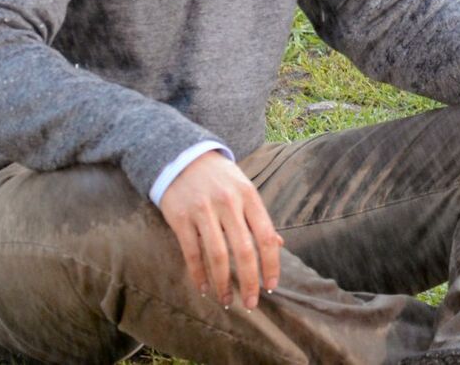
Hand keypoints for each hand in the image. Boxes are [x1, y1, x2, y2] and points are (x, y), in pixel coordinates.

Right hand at [158, 151, 283, 308]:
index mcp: (249, 196)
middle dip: (249, 281)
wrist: (182, 156)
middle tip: (251, 303)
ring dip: (223, 283)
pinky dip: (198, 274)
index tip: (271, 286)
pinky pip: (192, 252)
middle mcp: (228, 203)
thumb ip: (259, 218)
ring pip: (217, 255)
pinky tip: (204, 288)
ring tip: (226, 300)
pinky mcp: (180, 218)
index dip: (271, 264)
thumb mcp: (244, 189)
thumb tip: (278, 245)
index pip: (266, 236)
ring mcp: (203, 210)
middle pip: (244, 250)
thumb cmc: (220, 178)